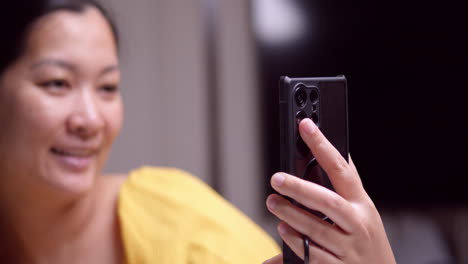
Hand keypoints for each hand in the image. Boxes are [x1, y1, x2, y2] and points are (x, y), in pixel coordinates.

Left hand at [263, 118, 395, 263]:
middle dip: (300, 188)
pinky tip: (283, 231)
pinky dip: (295, 243)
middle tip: (276, 178)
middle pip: (327, 201)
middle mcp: (357, 224)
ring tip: (273, 202)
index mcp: (362, 204)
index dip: (323, 146)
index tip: (306, 126)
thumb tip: (338, 153)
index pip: (342, 169)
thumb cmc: (367, 239)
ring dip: (291, 215)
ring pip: (316, 229)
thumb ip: (348, 186)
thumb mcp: (365, 211)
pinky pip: (312, 255)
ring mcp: (348, 248)